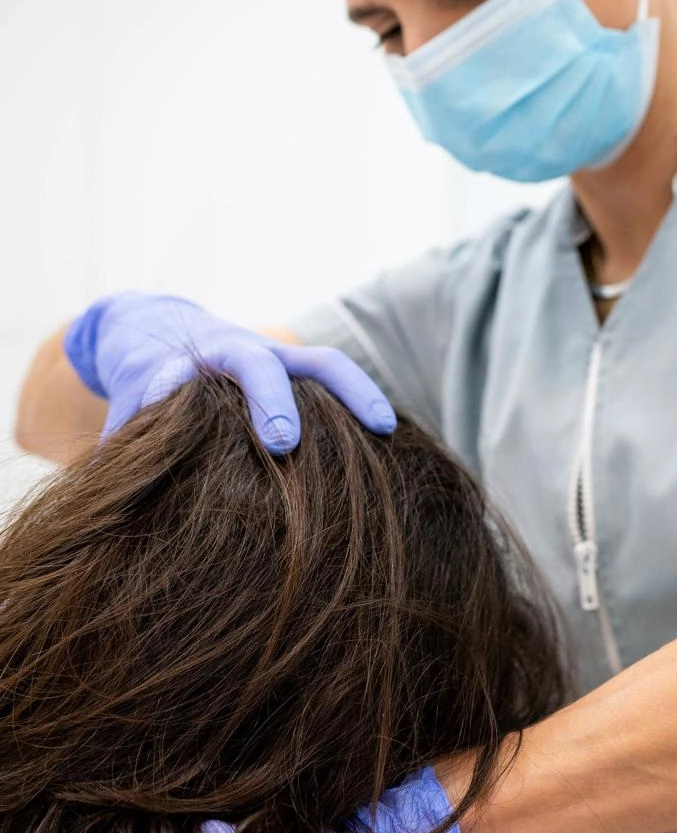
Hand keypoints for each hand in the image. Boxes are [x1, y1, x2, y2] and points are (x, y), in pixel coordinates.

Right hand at [64, 292, 395, 451]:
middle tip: (284, 443)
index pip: (328, 366)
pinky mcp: (146, 374)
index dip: (359, 391)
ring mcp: (191, 361)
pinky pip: (148, 402)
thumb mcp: (258, 391)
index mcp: (278, 362)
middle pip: (264, 366)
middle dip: (275, 401)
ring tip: (197, 447)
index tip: (385, 428)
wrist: (142, 329)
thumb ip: (299, 431)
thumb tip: (360, 503)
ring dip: (199, 409)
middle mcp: (239, 353)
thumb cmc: (222, 381)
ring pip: (196, 381)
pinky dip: (143, 426)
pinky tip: (135, 455)